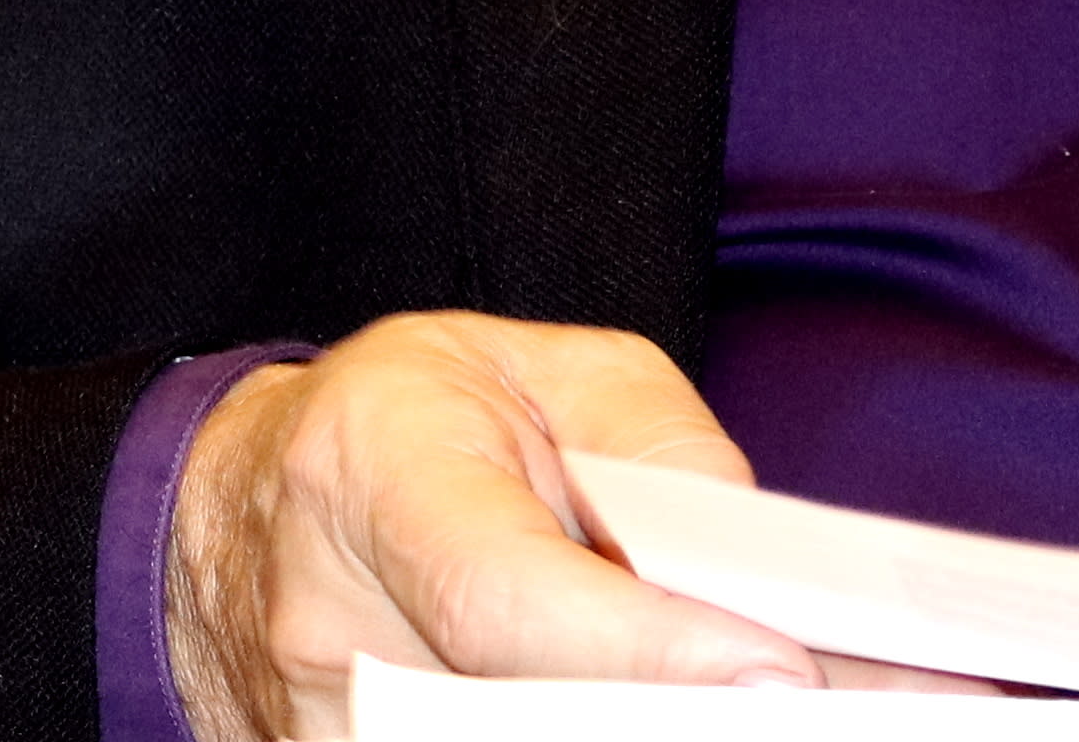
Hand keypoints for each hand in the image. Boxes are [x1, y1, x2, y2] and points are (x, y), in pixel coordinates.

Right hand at [166, 314, 995, 739]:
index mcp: (373, 466)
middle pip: (514, 718)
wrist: (244, 501)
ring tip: (792, 713)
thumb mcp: (556, 373)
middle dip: (682, 724)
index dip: (649, 650)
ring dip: (660, 738)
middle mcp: (328, 619)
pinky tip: (692, 723)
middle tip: (834, 712)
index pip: (509, 593)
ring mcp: (316, 732)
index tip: (783, 676)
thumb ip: (668, 460)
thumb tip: (763, 586)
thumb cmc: (422, 420)